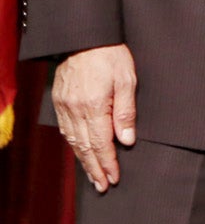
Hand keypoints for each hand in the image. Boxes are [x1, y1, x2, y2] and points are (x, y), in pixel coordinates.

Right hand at [52, 44, 136, 191]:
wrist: (84, 37)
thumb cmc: (110, 55)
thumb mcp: (127, 80)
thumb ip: (126, 111)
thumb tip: (127, 140)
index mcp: (93, 107)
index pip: (101, 143)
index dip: (108, 163)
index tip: (114, 178)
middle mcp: (75, 111)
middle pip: (85, 147)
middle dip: (95, 168)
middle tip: (102, 186)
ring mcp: (64, 107)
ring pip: (73, 141)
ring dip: (83, 160)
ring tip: (92, 176)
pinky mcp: (59, 102)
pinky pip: (65, 130)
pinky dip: (73, 145)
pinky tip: (79, 152)